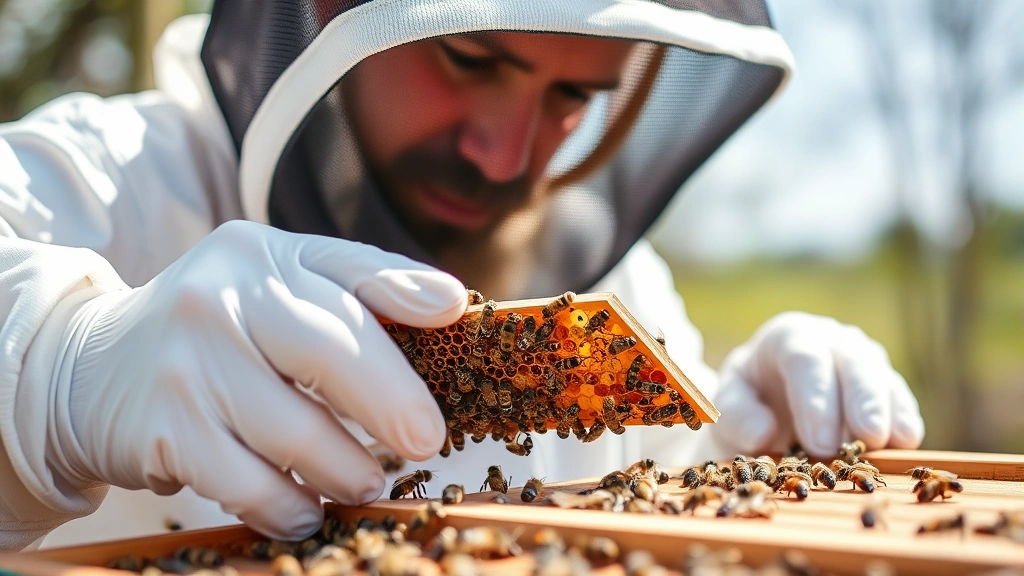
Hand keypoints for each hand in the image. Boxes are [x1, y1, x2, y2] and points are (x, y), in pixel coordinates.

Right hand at [50, 221, 465, 539]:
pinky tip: (306, 510)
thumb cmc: (221, 323)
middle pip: (330, 355)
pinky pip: (249, 484)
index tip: (454, 338)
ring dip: (346, 471)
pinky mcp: (162, 429)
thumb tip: (451, 301)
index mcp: (259, 255)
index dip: (410, 309)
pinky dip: (289, 506)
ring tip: (365, 481)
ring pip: (296, 434)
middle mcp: (218, 299)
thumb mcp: (283, 279)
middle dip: (391, 408)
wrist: (94, 366)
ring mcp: (185, 364)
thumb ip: (366, 283)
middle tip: (426, 446)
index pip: (353, 286)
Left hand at [711, 312, 924, 456]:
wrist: (767, 404)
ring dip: (889, 410)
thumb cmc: (747, 401)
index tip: (820, 443)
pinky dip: (904, 418)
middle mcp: (831, 340)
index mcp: (787, 337)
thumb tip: (764, 433)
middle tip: (867, 438)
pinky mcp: (884, 385)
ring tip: (894, 442)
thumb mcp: (728, 406)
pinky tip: (908, 442)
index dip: (816, 400)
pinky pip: (899, 397)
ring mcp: (862, 359)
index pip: (805, 360)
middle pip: (853, 361)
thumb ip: (737, 416)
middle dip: (862, 400)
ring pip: (882, 376)